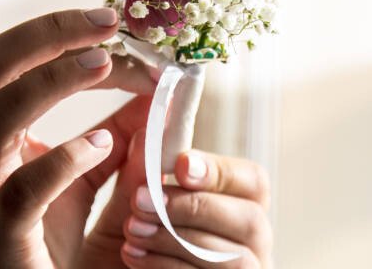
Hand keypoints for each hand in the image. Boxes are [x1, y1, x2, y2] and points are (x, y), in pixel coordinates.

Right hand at [0, 8, 155, 267]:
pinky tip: (103, 144)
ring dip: (52, 82)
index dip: (60, 33)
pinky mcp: (2, 231)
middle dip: (47, 35)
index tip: (114, 26)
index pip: (13, 59)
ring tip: (105, 64)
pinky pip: (24, 189)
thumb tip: (158, 98)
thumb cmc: (39, 228)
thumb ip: (115, 135)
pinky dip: (65, 158)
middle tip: (107, 23)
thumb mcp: (79, 172)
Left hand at [82, 131, 272, 268]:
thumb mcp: (128, 204)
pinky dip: (169, 267)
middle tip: (141, 199)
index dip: (218, 170)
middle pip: (251, 217)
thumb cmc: (119, 248)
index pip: (252, 180)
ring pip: (233, 257)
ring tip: (130, 229)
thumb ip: (139, 167)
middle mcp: (249, 241)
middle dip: (193, 206)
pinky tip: (133, 256)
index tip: (178, 165)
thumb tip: (147, 117)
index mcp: (236, 206)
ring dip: (175, 238)